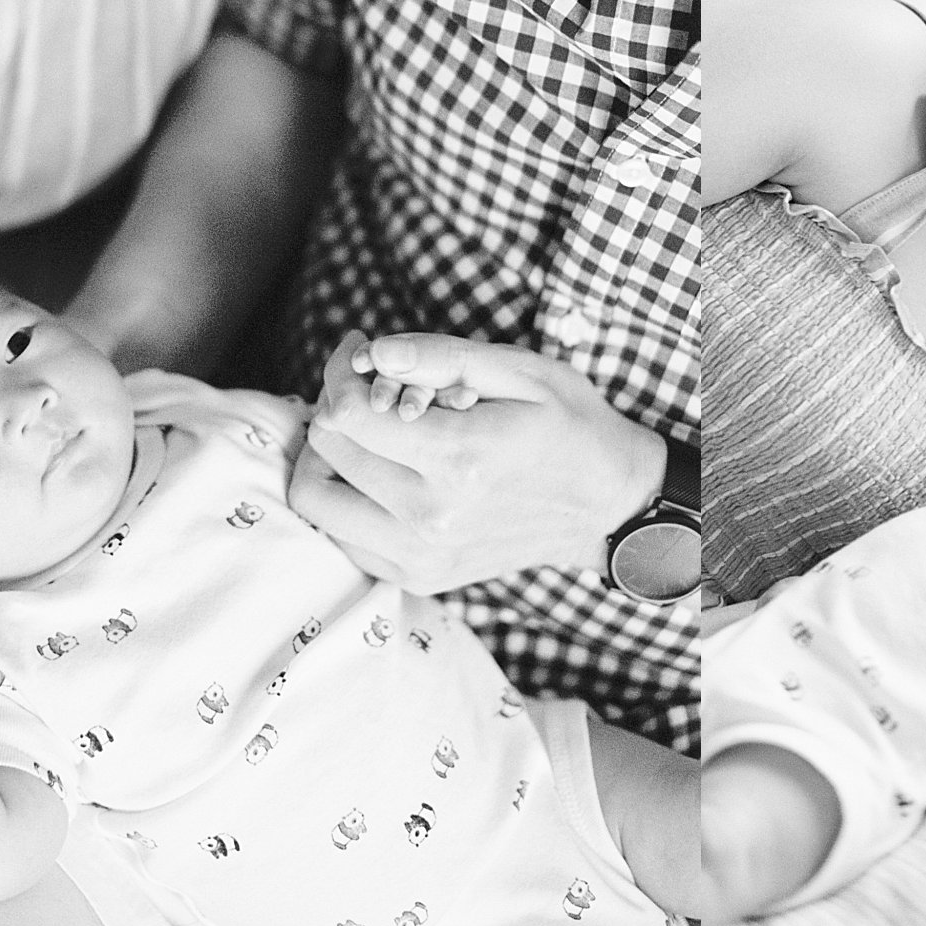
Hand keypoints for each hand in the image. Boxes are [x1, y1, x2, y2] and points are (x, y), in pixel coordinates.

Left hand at [290, 332, 665, 591]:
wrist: (608, 504)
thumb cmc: (570, 426)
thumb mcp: (523, 371)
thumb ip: (444, 356)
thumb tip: (376, 351)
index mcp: (459, 460)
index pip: (348, 415)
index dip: (340, 370)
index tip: (359, 349)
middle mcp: (431, 517)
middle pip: (324, 453)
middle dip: (333, 403)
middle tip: (365, 382)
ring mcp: (422, 555)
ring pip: (317, 501)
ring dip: (326, 455)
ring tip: (362, 428)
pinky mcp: (419, 576)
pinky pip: (340, 538)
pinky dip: (342, 497)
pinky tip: (376, 469)